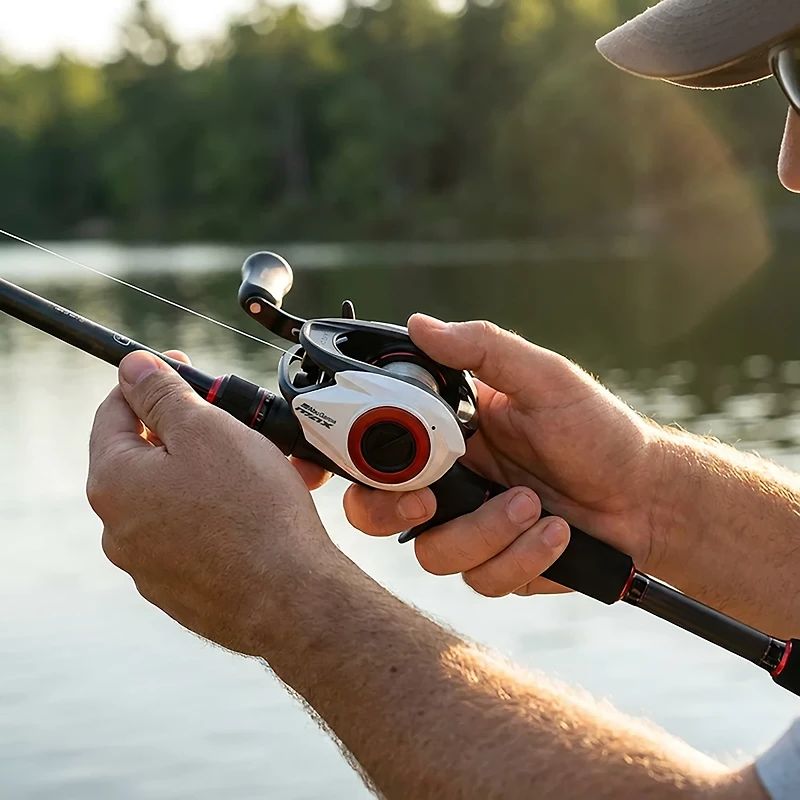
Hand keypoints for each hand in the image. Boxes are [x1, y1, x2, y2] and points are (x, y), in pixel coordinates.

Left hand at [87, 349, 338, 655]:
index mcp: (114, 483)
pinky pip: (197, 535)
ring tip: (265, 464)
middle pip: (148, 456)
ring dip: (215, 471)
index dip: (150, 381)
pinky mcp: (183, 590)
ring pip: (179, 496)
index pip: (114, 412)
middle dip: (193, 429)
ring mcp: (150, 565)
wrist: (293, 599)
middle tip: (234, 418)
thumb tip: (133, 368)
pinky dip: (223, 513)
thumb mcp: (208, 430)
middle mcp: (120, 529)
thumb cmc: (253, 511)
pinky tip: (262, 508)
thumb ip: (163, 394)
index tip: (183, 367)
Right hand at [342, 316, 665, 597]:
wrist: (646, 498)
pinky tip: (557, 534)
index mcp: (448, 433)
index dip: (363, 463)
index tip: (376, 468)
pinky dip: (521, 558)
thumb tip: (421, 324)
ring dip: (486, 533)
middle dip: (393, 513)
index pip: (381, 448)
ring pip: (433, 553)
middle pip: (378, 511)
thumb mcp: (543, 378)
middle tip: (429, 505)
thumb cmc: (597, 432)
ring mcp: (471, 527)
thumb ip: (482, 349)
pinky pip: (481, 578)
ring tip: (535, 506)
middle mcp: (450, 481)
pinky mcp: (496, 564)